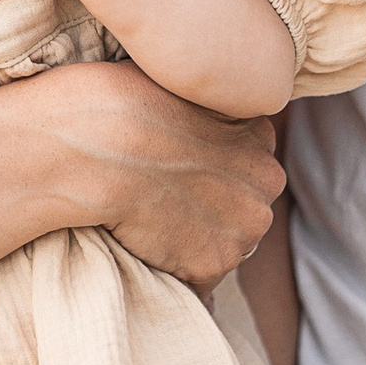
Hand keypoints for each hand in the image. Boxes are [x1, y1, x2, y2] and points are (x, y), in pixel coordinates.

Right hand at [31, 61, 283, 284]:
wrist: (99, 142)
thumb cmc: (123, 102)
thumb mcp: (180, 85)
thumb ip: (204, 108)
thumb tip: (193, 120)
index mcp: (260, 133)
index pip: (245, 165)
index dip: (210, 171)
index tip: (178, 173)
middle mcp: (266, 180)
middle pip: (245, 207)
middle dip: (213, 209)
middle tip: (164, 201)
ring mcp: (245, 226)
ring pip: (227, 243)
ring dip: (196, 241)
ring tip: (151, 224)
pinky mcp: (215, 262)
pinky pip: (201, 280)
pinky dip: (176, 271)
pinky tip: (146, 247)